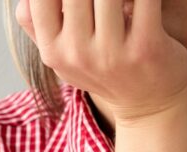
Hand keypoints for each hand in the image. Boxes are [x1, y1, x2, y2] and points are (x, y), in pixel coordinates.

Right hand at [16, 0, 186, 122]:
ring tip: (123, 1)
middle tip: (103, 1)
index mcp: (53, 51)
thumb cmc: (105, 70)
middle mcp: (79, 54)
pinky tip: (143, 0)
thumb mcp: (63, 56)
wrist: (151, 107)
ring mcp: (113, 53)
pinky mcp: (148, 47)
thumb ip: (36, 23)